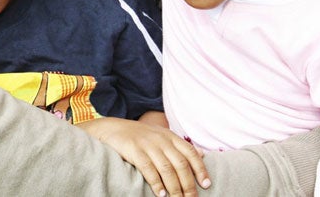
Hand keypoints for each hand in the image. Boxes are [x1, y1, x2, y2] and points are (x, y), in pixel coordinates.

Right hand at [78, 117, 210, 196]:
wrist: (113, 129)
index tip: (206, 185)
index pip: (190, 153)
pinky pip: (149, 169)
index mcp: (170, 136)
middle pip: (180, 164)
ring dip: (174, 188)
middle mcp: (161, 140)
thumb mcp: (162, 136)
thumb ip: (180, 146)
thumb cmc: (140, 136)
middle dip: (188, 184)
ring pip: (167, 169)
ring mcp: (148, 145)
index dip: (200, 169)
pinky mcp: (135, 151)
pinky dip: (156, 183)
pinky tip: (161, 194)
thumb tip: (202, 155)